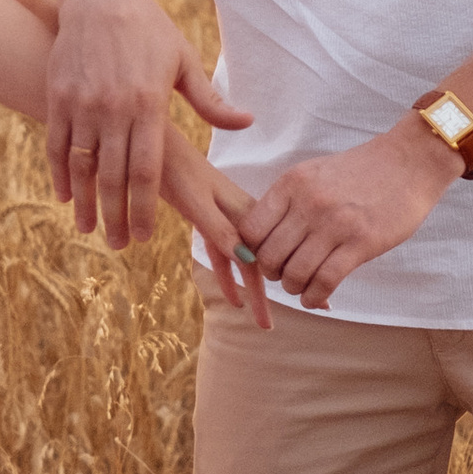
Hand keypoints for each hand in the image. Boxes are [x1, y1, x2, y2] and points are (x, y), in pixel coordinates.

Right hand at [45, 0, 251, 247]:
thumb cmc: (149, 31)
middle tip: (118, 245)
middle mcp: (113, 108)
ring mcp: (82, 103)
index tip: (145, 235)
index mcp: (149, 104)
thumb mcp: (183, 61)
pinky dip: (60, 175)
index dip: (143, 207)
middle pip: (113, 177)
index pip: (146, 170)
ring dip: (85, 203)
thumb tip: (247, 122)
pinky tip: (65, 197)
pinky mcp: (58, 96)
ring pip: (82, 166)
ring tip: (89, 230)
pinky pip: (57, 145)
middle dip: (115, 216)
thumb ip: (211, 100)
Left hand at [156, 137, 272, 328]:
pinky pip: (223, 256)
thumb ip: (221, 231)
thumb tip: (248, 264)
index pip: (271, 256)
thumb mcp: (198, 201)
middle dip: (269, 295)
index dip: (291, 279)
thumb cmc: (177, 169)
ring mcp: (224, 220)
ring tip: (260, 321)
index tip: (318, 301)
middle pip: (259, 264)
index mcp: (245, 212)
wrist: (154, 145)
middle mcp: (240, 217)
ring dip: (250, 291)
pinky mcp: (207, 221)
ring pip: (242, 263)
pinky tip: (231, 299)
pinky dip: (227, 277)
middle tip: (277, 328)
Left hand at [236, 115, 457, 312]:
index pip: (249, 229)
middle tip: (285, 274)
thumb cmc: (360, 171)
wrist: (408, 162)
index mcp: (292, 184)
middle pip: (268, 256)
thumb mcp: (313, 174)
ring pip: (294, 274)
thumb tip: (260, 240)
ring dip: (294, 288)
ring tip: (302, 286)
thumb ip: (287, 202)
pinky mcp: (362, 243)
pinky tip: (317, 297)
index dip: (250, 251)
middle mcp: (308, 203)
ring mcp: (335, 224)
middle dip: (272, 274)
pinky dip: (314, 297)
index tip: (265, 256)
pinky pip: (324, 281)